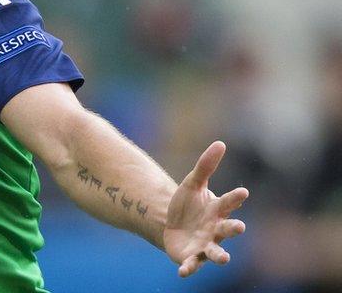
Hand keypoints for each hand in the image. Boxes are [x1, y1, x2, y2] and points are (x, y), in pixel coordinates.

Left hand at [163, 140, 248, 276]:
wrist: (170, 224)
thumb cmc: (188, 204)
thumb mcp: (193, 183)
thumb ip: (206, 165)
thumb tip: (220, 143)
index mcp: (218, 210)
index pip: (229, 203)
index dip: (235, 198)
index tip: (243, 192)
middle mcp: (216, 229)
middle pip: (228, 229)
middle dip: (234, 228)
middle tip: (239, 227)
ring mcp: (205, 245)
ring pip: (216, 252)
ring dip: (220, 256)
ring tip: (224, 258)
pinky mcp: (191, 258)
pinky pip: (191, 265)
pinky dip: (188, 268)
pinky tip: (182, 271)